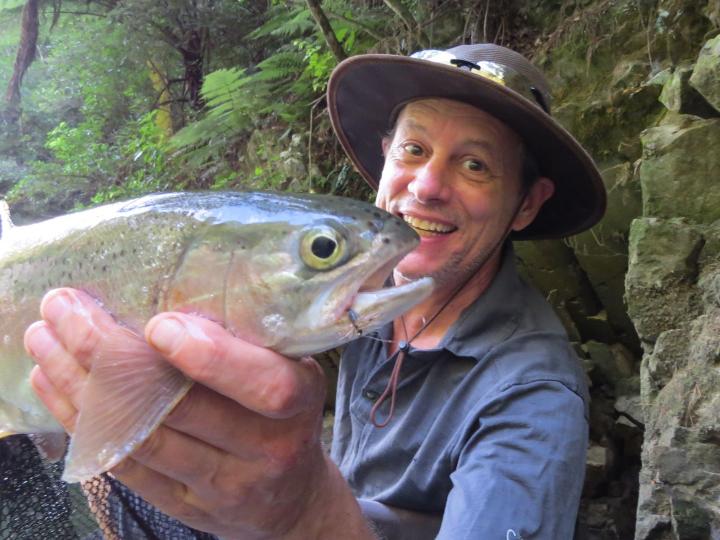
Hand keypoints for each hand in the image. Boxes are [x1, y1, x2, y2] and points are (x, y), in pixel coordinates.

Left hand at [25, 288, 372, 538]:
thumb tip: (177, 285)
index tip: (159, 324)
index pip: (264, 386)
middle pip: (181, 410)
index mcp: (298, 404)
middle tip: (67, 309)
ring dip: (81, 386)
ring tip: (46, 338)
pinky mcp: (183, 505)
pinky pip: (125, 465)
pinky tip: (54, 383)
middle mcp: (264, 449)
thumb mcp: (294, 371)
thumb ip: (253, 341)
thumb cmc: (287, 416)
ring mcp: (221, 484)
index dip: (213, 359)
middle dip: (112, 357)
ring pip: (141, 437)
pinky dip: (82, 422)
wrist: (291, 499)